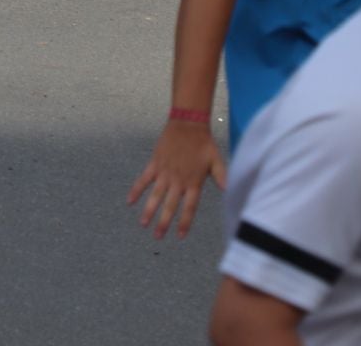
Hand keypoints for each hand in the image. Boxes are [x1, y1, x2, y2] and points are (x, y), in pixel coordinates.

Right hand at [127, 119, 225, 240]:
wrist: (187, 124)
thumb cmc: (204, 143)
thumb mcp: (217, 161)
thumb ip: (222, 177)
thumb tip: (231, 191)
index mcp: (193, 182)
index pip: (189, 208)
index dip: (184, 222)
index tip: (180, 236)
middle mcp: (178, 181)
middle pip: (169, 205)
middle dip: (163, 222)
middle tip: (158, 237)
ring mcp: (164, 173)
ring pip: (155, 195)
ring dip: (149, 210)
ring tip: (143, 224)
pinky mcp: (155, 164)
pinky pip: (143, 179)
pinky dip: (136, 190)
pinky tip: (130, 201)